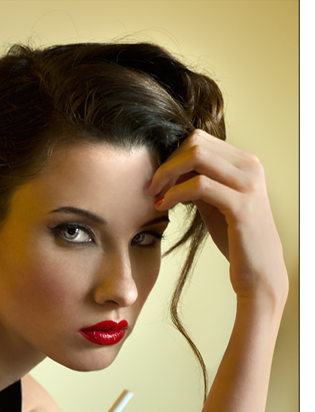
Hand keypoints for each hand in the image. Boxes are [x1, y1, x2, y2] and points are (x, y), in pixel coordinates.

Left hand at [147, 130, 287, 306]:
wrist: (259, 271)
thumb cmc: (235, 239)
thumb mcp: (215, 204)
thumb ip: (199, 183)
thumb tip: (172, 170)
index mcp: (245, 162)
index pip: (201, 140)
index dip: (173, 156)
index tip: (157, 179)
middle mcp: (250, 166)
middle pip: (197, 142)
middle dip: (168, 163)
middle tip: (151, 187)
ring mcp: (247, 183)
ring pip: (197, 156)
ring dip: (167, 175)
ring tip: (154, 196)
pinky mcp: (240, 205)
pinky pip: (199, 185)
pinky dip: (174, 193)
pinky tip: (162, 207)